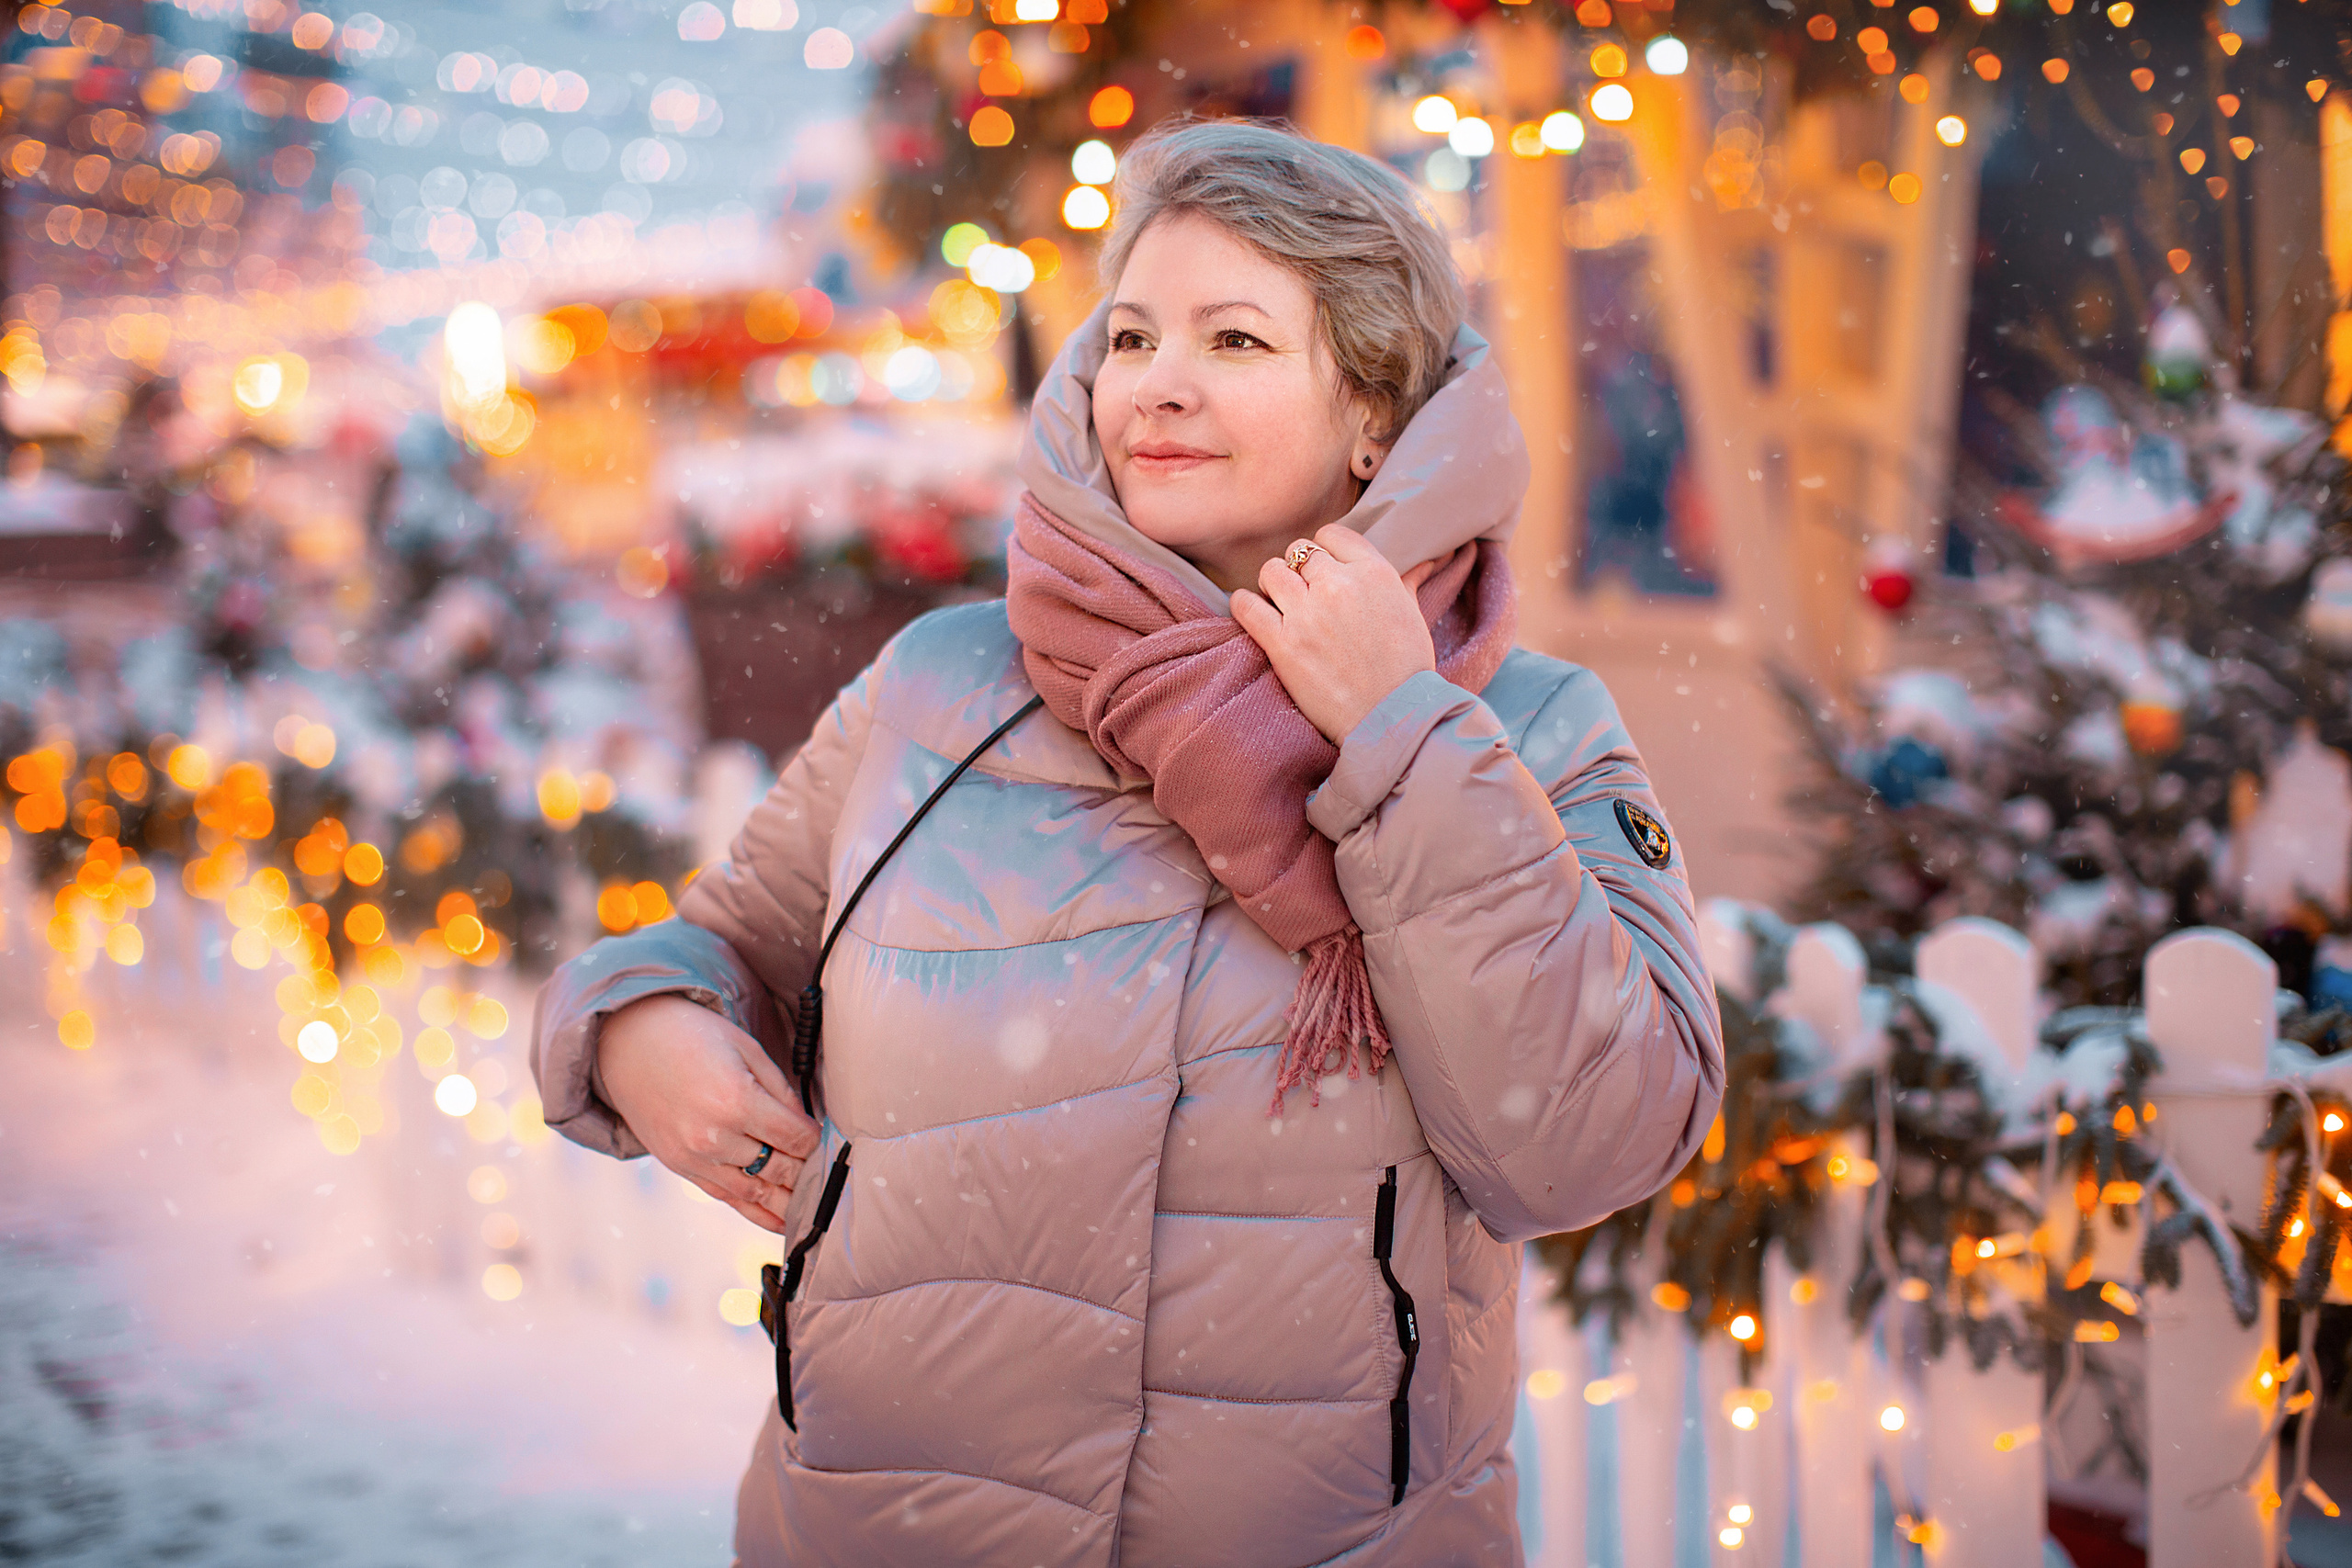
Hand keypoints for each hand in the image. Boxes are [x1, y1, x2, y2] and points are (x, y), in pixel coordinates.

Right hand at [597, 994, 819, 1234]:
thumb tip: (807, 1126)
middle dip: (807, 1174)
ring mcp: (694, 1157)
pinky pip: (724, 1198)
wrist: (629, 1042)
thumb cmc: (693, 1036)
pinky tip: (780, 1220)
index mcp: (737, 1101)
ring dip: (787, 1203)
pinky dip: (755, 1212)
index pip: (794, 1138)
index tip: (828, 1144)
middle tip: (830, 1179)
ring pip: (754, 1193)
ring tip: (815, 1211)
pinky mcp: (679, 1167)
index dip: (816, 1143)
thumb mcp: (746, 1050)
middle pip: (778, 1169)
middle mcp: (715, 1136)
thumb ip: (780, 1092)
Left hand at [1231, 524, 1439, 743]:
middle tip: (1301, 591)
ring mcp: (1308, 614)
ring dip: (1271, 583)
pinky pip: (1246, 606)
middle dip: (1297, 569)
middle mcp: (1339, 585)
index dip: (1324, 550)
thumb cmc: (1407, 668)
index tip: (1323, 570)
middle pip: (1298, 552)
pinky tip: (1249, 609)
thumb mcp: (1412, 613)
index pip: (1332, 535)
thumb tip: (1426, 559)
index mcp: (1374, 572)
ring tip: (1277, 601)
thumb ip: (1407, 579)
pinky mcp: (1283, 644)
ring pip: (1270, 571)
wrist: (1393, 719)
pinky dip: (1243, 604)